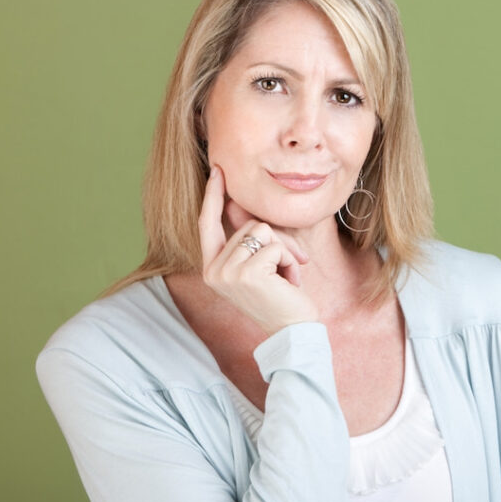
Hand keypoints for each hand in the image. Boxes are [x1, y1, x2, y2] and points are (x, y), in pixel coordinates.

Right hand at [198, 166, 316, 333]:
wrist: (292, 332)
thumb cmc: (280, 299)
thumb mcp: (259, 269)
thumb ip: (251, 244)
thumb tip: (251, 212)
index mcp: (212, 268)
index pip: (208, 223)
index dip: (212, 195)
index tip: (218, 169)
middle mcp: (214, 270)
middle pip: (249, 224)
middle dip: (278, 242)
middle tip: (287, 270)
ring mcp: (227, 272)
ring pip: (263, 231)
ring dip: (285, 252)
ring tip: (286, 278)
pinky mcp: (247, 273)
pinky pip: (276, 245)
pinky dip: (290, 261)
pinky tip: (290, 283)